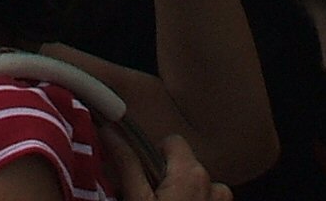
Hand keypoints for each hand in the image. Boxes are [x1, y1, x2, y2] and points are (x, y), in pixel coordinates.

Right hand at [110, 130, 227, 200]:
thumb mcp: (137, 199)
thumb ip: (127, 164)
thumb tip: (111, 131)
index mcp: (191, 174)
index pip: (173, 141)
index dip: (156, 155)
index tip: (147, 175)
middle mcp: (214, 185)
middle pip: (186, 163)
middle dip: (170, 176)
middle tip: (155, 197)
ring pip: (200, 184)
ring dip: (186, 192)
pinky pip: (210, 199)